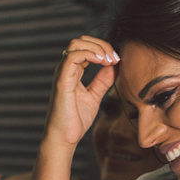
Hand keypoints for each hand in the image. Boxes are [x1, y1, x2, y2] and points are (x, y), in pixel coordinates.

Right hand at [44, 36, 119, 151]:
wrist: (64, 138)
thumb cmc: (75, 120)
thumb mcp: (95, 96)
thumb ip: (103, 81)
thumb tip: (114, 66)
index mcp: (73, 72)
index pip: (86, 48)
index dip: (103, 49)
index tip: (117, 60)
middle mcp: (66, 69)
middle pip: (81, 41)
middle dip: (101, 44)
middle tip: (115, 58)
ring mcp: (62, 73)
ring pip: (76, 44)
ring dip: (97, 48)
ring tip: (109, 60)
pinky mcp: (62, 80)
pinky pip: (73, 57)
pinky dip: (90, 54)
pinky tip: (102, 62)